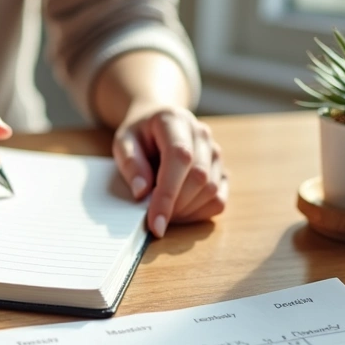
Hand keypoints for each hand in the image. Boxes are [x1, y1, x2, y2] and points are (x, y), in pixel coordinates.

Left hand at [112, 105, 227, 236]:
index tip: (155, 223)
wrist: (158, 121)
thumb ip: (130, 164)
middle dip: (174, 207)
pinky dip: (198, 213)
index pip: (179, 158)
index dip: (168, 194)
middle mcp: (201, 134)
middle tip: (152, 218)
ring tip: (163, 211)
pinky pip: (219, 199)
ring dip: (186, 211)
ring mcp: (215, 152)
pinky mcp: (222, 170)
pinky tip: (179, 211)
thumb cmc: (140, 135)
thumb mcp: (123, 142)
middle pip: (199, 177)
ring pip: (211, 190)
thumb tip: (142, 191)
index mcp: (175, 121)